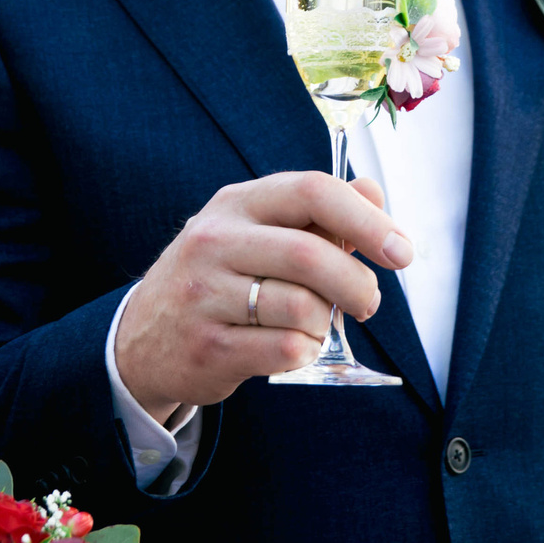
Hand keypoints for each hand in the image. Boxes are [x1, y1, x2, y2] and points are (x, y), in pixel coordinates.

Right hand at [114, 171, 411, 420]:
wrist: (141, 339)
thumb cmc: (218, 278)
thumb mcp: (256, 232)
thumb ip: (317, 214)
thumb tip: (374, 191)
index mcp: (236, 204)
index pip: (312, 191)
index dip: (366, 220)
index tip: (401, 251)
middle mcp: (215, 242)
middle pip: (311, 255)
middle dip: (357, 284)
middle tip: (368, 303)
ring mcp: (205, 295)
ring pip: (302, 307)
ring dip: (326, 323)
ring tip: (314, 326)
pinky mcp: (208, 347)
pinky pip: (286, 350)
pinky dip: (305, 351)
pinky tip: (291, 347)